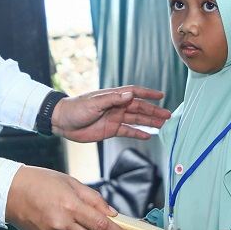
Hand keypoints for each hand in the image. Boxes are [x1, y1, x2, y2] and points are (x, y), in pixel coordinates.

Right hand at [4, 166, 126, 229]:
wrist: (9, 192)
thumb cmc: (40, 182)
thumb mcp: (71, 182)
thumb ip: (93, 199)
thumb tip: (112, 213)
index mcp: (70, 206)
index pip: (102, 225)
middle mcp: (62, 224)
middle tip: (111, 229)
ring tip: (82, 220)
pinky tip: (65, 222)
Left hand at [51, 86, 171, 141]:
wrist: (62, 122)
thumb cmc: (76, 108)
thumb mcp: (94, 102)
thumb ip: (113, 99)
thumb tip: (131, 95)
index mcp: (114, 96)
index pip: (135, 93)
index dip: (148, 94)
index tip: (161, 96)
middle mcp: (117, 106)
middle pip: (139, 108)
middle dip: (154, 111)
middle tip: (168, 115)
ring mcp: (115, 118)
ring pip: (137, 120)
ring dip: (150, 122)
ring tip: (163, 125)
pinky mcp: (111, 130)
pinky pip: (128, 131)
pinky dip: (138, 133)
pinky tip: (149, 136)